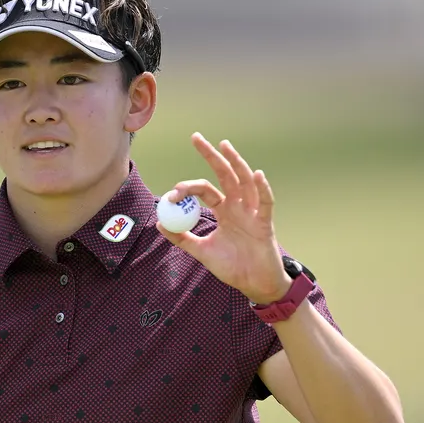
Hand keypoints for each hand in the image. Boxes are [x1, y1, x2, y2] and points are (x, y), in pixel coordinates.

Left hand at [156, 133, 292, 304]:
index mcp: (223, 211)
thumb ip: (182, 238)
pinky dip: (262, 188)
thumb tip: (159, 224)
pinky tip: (256, 174)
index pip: (204, 189)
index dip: (188, 187)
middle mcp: (237, 206)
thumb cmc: (232, 267)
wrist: (254, 285)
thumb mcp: (202, 252)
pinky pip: (265, 202)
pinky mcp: (265, 223)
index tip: (173, 192)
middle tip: (195, 137)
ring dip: (235, 163)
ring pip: (244, 182)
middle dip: (211, 156)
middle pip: (224, 175)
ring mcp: (252, 212)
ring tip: (224, 146)